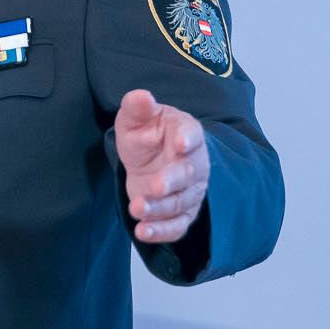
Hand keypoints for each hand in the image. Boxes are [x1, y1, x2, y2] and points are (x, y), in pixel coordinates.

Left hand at [115, 89, 207, 244]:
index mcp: (185, 132)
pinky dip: (162, 231)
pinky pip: (177, 226)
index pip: (191, 134)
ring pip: (180, 202)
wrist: (148, 158)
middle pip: (189, 174)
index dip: (187, 138)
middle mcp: (194, 163)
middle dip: (173, 181)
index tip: (181, 143)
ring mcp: (190, 190)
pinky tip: (142, 232)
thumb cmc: (146, 134)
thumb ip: (137, 107)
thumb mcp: (135, 118)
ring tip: (137, 209)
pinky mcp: (181, 212)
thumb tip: (140, 96)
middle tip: (156, 186)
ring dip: (159, 209)